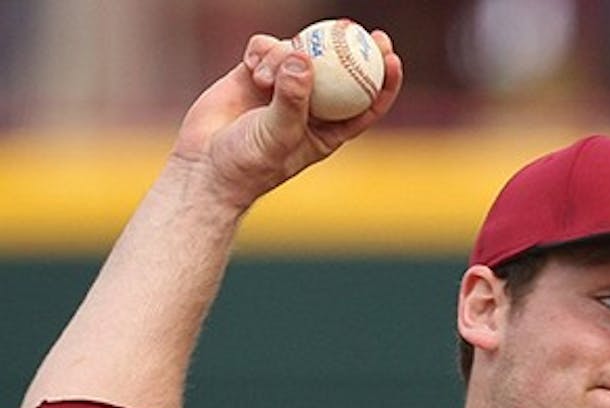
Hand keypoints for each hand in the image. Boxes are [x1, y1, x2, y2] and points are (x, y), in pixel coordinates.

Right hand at [169, 29, 403, 210]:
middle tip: (357, 29)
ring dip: (284, 56)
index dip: (383, 79)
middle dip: (352, 47)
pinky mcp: (255, 72)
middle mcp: (310, 105)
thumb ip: (292, 99)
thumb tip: (304, 59)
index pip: (367, 101)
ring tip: (264, 80)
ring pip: (298, 53)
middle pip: (340, 70)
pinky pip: (267, 48)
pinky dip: (262, 51)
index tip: (392, 58)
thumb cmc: (251, 163)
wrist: (205, 165)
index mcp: (330, 127)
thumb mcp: (279, 135)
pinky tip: (253, 66)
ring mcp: (283, 86)